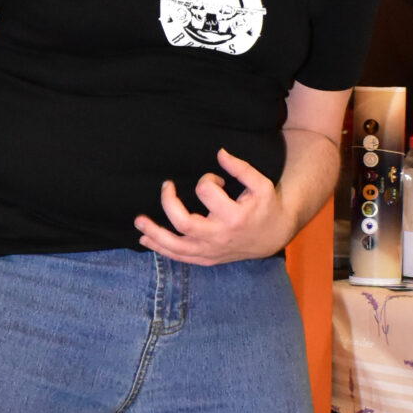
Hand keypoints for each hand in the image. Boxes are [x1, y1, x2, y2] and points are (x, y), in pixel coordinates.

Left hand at [134, 150, 290, 265]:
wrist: (273, 237)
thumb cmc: (265, 207)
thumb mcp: (261, 185)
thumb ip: (241, 168)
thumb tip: (220, 153)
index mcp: (234, 216)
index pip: (206, 192)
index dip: (207, 180)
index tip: (216, 181)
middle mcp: (219, 236)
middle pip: (184, 223)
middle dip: (169, 202)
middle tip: (166, 185)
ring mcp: (211, 250)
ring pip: (175, 246)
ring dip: (154, 233)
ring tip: (139, 220)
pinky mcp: (206, 259)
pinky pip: (179, 257)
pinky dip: (160, 249)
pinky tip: (145, 239)